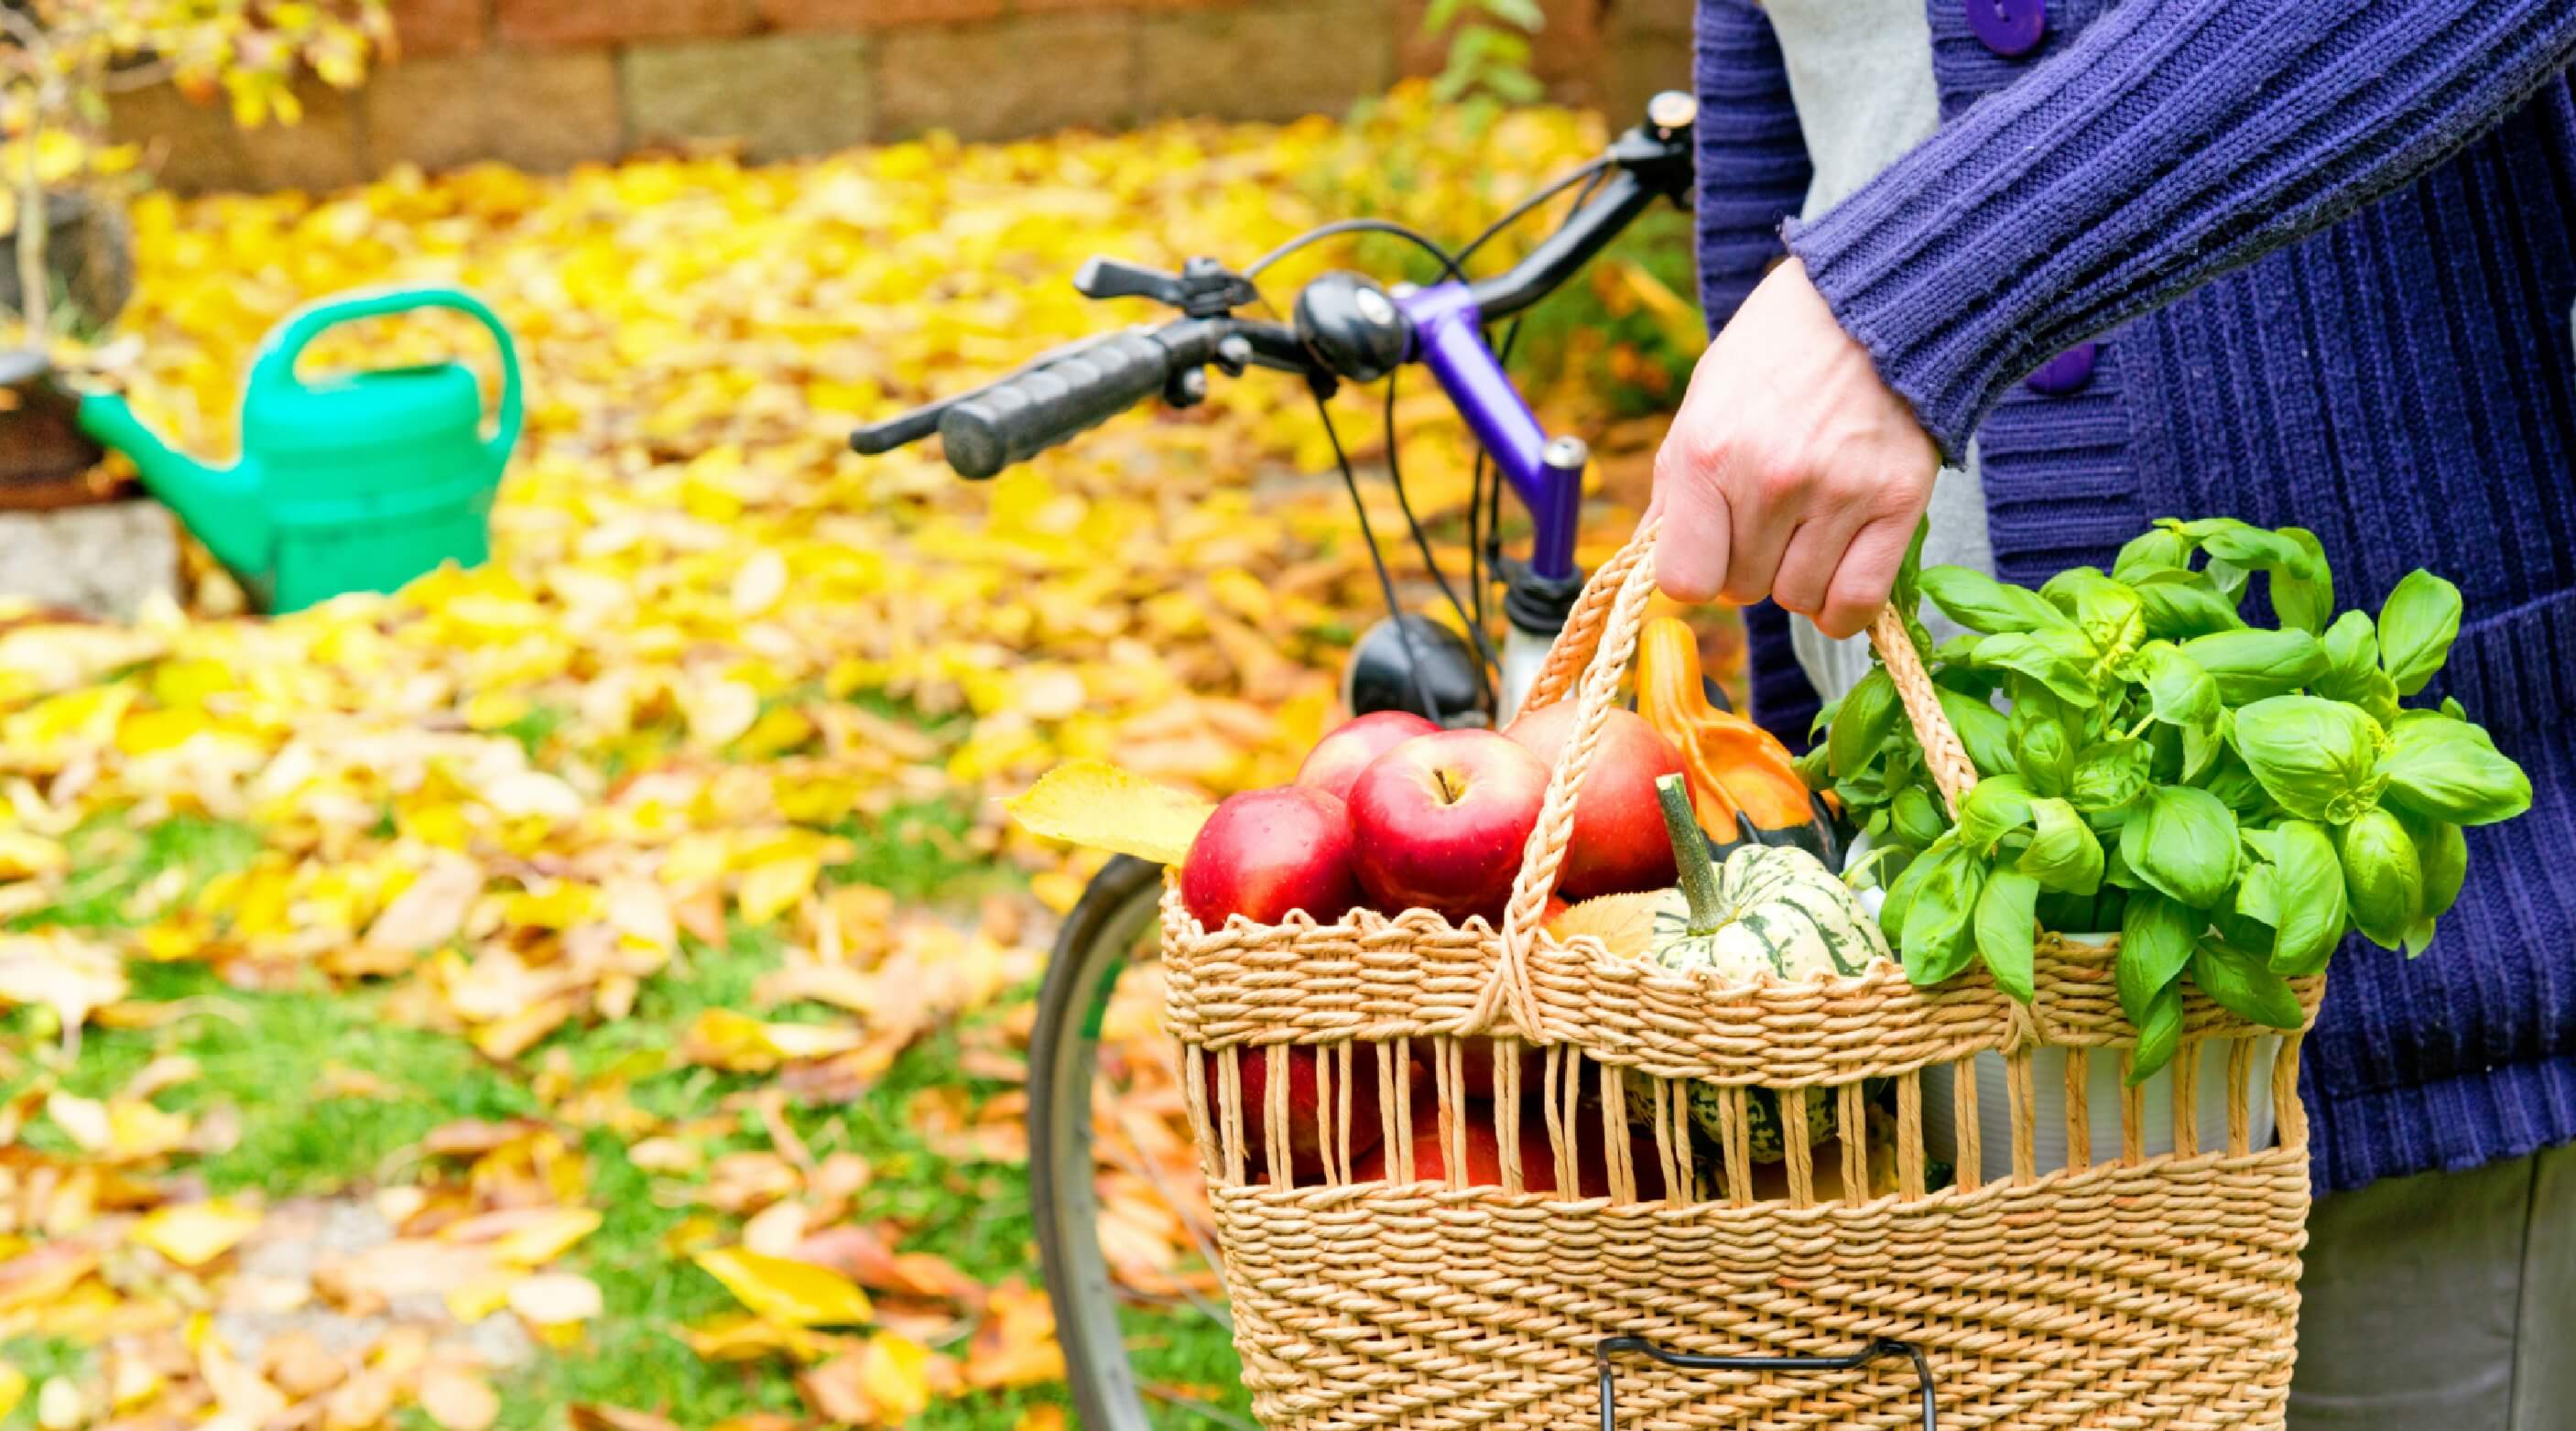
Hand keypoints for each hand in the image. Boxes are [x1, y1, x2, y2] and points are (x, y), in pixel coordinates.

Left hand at [1649, 258, 1939, 638]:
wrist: (1870, 301)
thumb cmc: (1777, 352)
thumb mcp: (1703, 402)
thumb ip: (1677, 488)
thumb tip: (1648, 559)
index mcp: (1708, 454)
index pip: (1685, 580)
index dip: (1697, 570)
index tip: (1712, 547)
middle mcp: (1770, 479)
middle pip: (1744, 589)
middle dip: (1749, 563)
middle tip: (1769, 517)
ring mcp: (1838, 494)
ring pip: (1799, 599)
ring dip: (1798, 576)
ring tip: (1808, 523)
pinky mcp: (1897, 502)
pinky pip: (1858, 601)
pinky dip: (1844, 605)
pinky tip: (1838, 573)